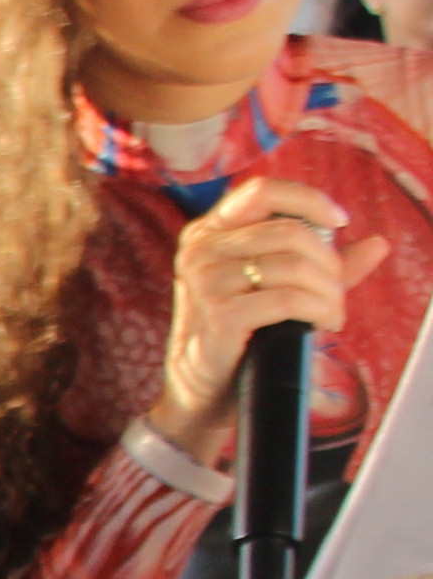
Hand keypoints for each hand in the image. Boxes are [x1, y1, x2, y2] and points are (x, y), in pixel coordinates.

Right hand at [149, 179, 391, 461]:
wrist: (203, 388)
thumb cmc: (240, 333)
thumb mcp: (277, 287)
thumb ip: (324, 264)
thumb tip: (376, 244)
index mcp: (209, 232)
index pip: (262, 191)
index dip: (308, 199)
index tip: (340, 221)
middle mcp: (201, 250)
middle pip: (289, 231)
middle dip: (329, 262)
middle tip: (337, 289)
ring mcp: (206, 281)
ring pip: (294, 265)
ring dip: (329, 291)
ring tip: (333, 311)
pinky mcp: (220, 314)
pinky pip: (289, 299)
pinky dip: (319, 310)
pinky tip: (324, 323)